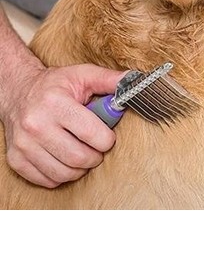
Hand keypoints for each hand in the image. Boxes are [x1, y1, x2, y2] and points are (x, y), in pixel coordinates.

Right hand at [2, 64, 124, 187]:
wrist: (18, 91)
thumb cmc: (55, 85)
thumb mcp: (82, 75)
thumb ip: (109, 80)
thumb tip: (136, 82)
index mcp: (55, 103)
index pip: (92, 134)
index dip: (107, 139)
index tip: (107, 136)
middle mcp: (36, 124)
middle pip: (79, 158)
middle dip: (95, 156)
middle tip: (96, 147)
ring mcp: (24, 144)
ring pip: (64, 173)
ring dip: (80, 168)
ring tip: (82, 153)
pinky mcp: (16, 159)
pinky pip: (47, 180)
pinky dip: (61, 175)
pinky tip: (65, 159)